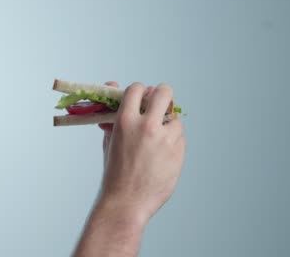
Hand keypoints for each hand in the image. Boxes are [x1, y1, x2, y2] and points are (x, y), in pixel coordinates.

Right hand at [98, 82, 185, 226]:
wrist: (126, 201)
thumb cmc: (114, 171)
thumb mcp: (109, 141)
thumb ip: (113, 116)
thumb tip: (112, 89)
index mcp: (125, 121)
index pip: (137, 88)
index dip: (139, 92)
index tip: (140, 99)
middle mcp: (147, 126)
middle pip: (164, 92)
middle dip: (161, 95)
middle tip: (158, 104)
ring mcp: (165, 139)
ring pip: (174, 117)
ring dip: (167, 123)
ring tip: (156, 139)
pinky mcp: (179, 152)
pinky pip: (179, 137)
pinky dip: (172, 140)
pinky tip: (161, 154)